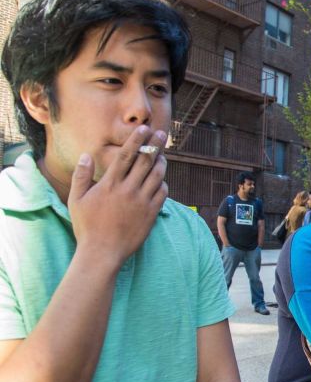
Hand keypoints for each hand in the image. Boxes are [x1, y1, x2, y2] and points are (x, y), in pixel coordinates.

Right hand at [68, 126, 167, 265]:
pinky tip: (161, 180)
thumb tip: (86, 155)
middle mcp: (128, 190)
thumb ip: (82, 176)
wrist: (102, 252)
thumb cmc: (86, 226)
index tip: (144, 128)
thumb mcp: (77, 200)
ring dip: (161, 163)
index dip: (137, 139)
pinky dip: (163, 183)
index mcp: (110, 184)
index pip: (127, 155)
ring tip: (162, 156)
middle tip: (162, 133)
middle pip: (146, 161)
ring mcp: (142, 202)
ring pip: (158, 175)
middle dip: (155, 144)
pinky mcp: (151, 213)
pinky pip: (163, 193)